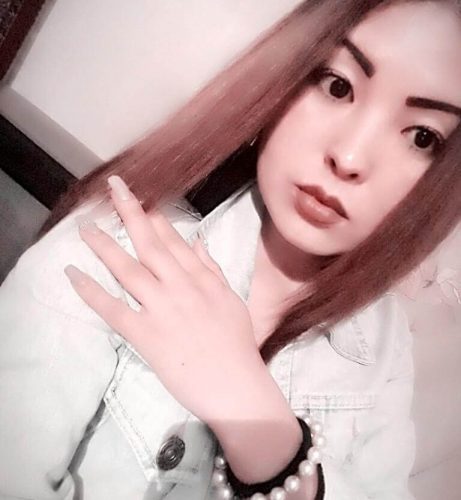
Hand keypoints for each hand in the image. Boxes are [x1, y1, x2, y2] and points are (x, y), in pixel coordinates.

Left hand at [64, 175, 265, 422]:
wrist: (235, 384)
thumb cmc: (236, 344)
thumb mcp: (231, 299)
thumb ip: (213, 269)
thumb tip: (198, 241)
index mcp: (202, 279)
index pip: (174, 241)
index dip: (154, 218)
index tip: (139, 200)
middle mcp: (180, 286)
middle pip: (149, 244)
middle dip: (130, 212)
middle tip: (113, 187)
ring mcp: (162, 309)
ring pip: (128, 270)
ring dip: (105, 246)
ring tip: (85, 227)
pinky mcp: (146, 335)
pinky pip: (114, 309)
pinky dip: (92, 291)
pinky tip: (74, 274)